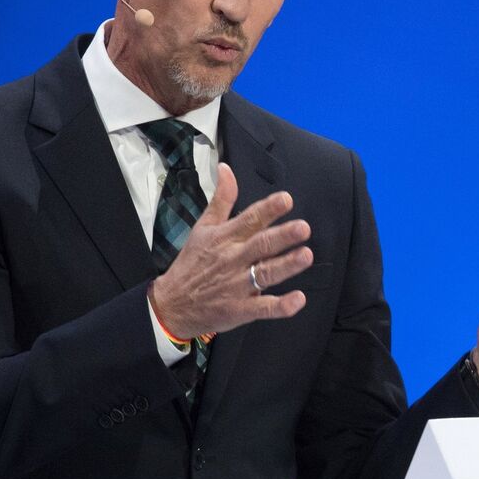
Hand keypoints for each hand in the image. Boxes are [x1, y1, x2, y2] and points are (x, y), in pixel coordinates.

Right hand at [148, 163, 311, 338]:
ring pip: (265, 274)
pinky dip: (281, 306)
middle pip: (260, 245)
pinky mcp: (240, 309)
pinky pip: (263, 308)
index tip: (286, 199)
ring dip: (286, 265)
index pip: (249, 219)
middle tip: (303, 228)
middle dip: (282, 236)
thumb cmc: (192, 263)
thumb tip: (226, 168)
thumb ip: (221, 199)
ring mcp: (237, 286)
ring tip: (306, 255)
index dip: (268, 209)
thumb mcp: (203, 227)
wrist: (172, 304)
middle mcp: (232, 259)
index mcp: (225, 238)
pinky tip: (298, 299)